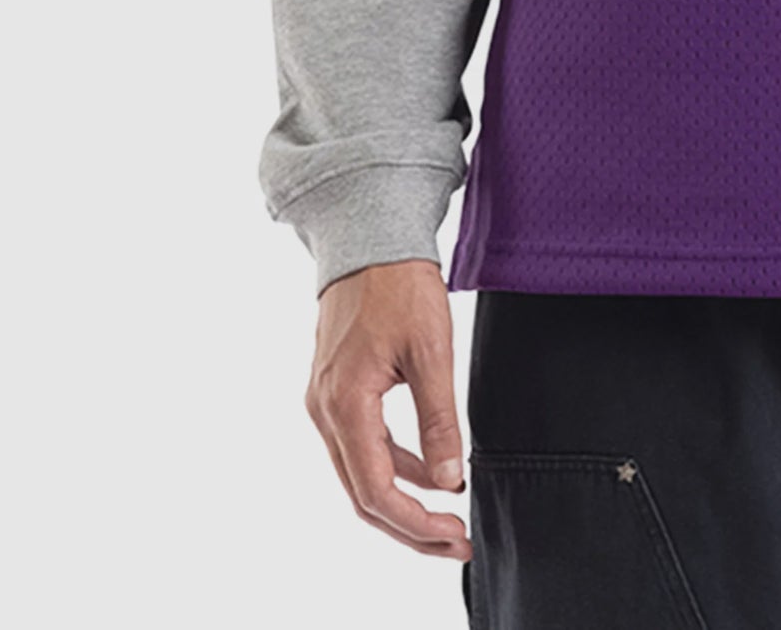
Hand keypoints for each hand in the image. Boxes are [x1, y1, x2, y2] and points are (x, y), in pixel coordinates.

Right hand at [305, 258, 471, 561]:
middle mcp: (325, 411)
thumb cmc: (399, 284)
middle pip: (362, 494)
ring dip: (402, 500)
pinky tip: (430, 470)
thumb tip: (448, 480)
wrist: (369, 237)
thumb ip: (439, 420)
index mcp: (346, 404)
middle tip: (455, 542)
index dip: (416, 524)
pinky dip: (393, 467)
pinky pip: (361, 446)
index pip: (376, 491)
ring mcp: (326, 402)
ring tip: (448, 516)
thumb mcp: (431, 350)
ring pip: (360, 474)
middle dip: (409, 527)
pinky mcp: (336, 391)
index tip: (455, 533)